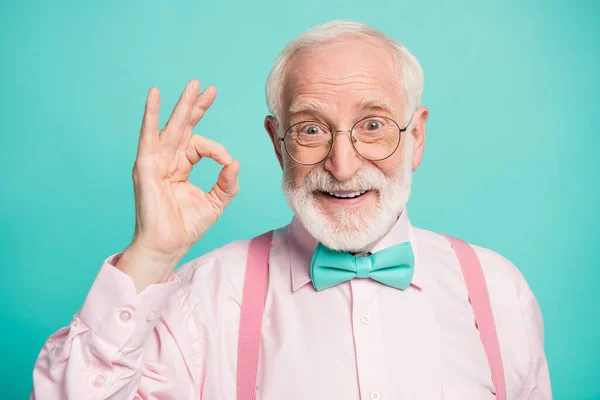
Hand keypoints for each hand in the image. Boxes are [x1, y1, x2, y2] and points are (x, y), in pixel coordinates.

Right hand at [116, 80, 239, 290]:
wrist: (167, 245)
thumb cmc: (186, 227)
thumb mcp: (216, 202)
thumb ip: (227, 182)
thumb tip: (235, 162)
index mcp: (182, 166)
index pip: (201, 145)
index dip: (218, 150)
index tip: (228, 162)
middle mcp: (168, 159)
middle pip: (184, 126)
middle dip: (197, 106)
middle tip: (209, 87)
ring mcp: (156, 161)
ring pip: (171, 126)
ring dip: (182, 105)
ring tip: (193, 85)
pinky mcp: (146, 165)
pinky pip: (148, 135)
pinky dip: (150, 114)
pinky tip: (154, 95)